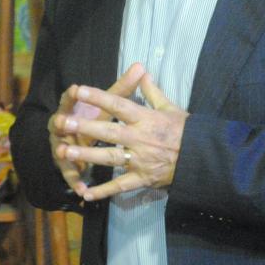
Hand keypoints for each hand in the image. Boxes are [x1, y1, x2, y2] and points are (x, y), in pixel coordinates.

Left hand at [56, 66, 186, 200]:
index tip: (79, 90)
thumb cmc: (185, 130)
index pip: (118, 105)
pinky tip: (85, 193)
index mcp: (146, 118)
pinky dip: (103, 191)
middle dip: (84, 127)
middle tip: (62, 122)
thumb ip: (152, 91)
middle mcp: (139, 138)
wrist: (202, 158)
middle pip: (108, 131)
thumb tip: (142, 71)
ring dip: (86, 155)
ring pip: (109, 157)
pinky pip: (120, 186)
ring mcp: (139, 160)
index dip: (98, 97)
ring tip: (65, 152)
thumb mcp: (170, 107)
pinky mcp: (142, 178)